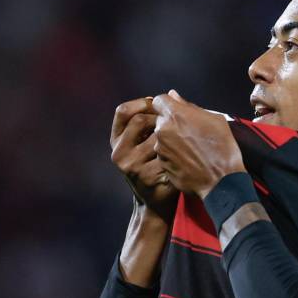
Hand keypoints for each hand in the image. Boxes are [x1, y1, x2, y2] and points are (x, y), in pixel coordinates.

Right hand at [110, 97, 179, 221]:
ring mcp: (131, 167)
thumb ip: (152, 120)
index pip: (122, 111)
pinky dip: (178, 155)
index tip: (158, 105)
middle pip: (141, 120)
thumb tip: (172, 94)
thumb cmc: (154, 165)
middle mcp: (118, 153)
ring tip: (180, 144)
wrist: (156, 202)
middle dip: (160, 119)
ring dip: (172, 138)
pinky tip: (182, 160)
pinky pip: (168, 155)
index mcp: (116, 141)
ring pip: (157, 138)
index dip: (142, 103)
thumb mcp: (145, 143)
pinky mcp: (147, 178)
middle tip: (174, 125)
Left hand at [151, 90, 245, 198]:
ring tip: (190, 149)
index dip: (168, 106)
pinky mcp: (161, 164)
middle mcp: (162, 130)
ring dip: (171, 140)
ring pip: (160, 138)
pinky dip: (172, 155)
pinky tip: (187, 160)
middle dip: (170, 123)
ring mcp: (160, 149)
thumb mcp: (214, 119)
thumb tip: (174, 96)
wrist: (221, 180)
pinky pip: (163, 155)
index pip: (159, 101)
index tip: (176, 112)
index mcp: (175, 115)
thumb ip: (189, 106)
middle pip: (159, 120)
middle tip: (187, 132)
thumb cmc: (222, 148)